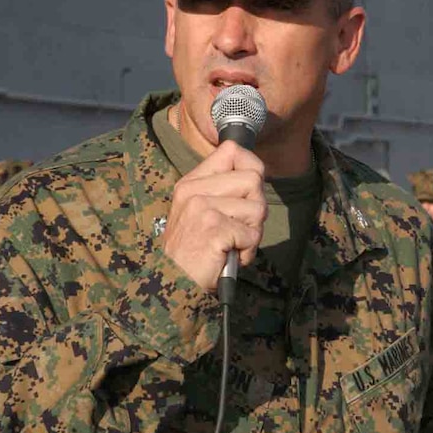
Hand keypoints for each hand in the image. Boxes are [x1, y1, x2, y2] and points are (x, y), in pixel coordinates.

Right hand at [161, 140, 266, 290]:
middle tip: (239, 227)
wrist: (174, 282)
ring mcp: (202, 208)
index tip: (248, 190)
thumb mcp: (201, 211)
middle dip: (256, 208)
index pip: (232, 150)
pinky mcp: (214, 228)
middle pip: (254, 179)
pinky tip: (229, 255)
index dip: (251, 166)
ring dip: (253, 232)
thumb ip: (224, 190)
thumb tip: (257, 173)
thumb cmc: (194, 250)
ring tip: (232, 243)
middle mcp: (195, 191)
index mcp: (192, 182)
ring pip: (258, 208)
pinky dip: (247, 251)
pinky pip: (253, 234)